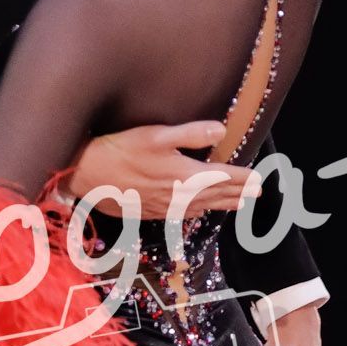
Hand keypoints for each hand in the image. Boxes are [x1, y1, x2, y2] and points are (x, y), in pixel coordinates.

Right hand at [70, 123, 261, 220]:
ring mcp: (164, 206)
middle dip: (238, 193)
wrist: (87, 175)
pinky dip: (197, 212)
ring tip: (238, 204)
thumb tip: (222, 130)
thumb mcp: (157, 135)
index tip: (259, 179)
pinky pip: (181, 215)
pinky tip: (199, 212)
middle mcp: (178, 195)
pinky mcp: (149, 211)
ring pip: (201, 207)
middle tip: (257, 193)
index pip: (222, 177)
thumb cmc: (120, 150)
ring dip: (222, 205)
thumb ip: (191, 133)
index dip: (242, 178)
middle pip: (215, 195)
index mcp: (184, 174)